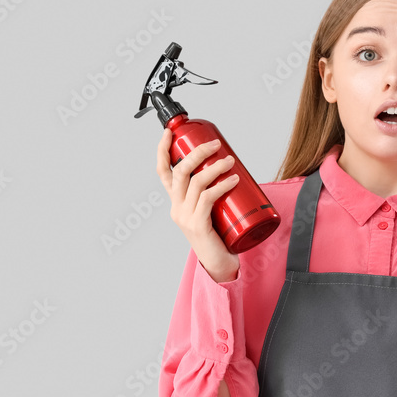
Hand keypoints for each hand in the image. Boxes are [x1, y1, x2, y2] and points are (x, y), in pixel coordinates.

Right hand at [156, 129, 240, 281]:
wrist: (219, 264)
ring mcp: (185, 216)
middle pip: (180, 171)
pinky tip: (233, 179)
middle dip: (196, 152)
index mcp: (176, 201)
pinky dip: (221, 186)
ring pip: (195, 182)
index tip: (169, 132)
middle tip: (215, 144)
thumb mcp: (211, 209)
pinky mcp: (197, 225)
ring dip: (214, 167)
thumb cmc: (219, 235)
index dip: (163, 150)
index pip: (163, 172)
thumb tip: (231, 166)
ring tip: (230, 161)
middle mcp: (176, 207)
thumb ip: (214, 191)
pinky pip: (207, 199)